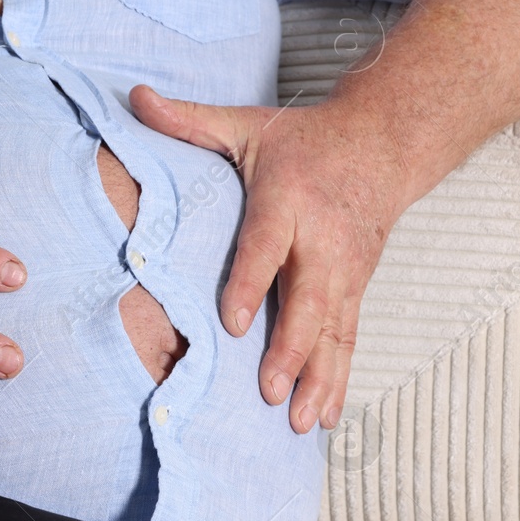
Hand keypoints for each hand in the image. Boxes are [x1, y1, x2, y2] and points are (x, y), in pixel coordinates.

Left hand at [130, 85, 418, 434]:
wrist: (385, 143)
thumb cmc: (306, 139)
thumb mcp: (247, 124)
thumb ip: (189, 121)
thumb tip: (134, 97)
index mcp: (288, 198)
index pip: (267, 246)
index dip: (251, 284)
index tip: (232, 324)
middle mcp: (322, 240)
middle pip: (309, 300)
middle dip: (291, 349)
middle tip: (268, 392)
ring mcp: (345, 270)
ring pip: (334, 331)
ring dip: (318, 379)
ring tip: (298, 423)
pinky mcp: (357, 288)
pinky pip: (348, 339)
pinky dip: (339, 380)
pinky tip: (324, 418)